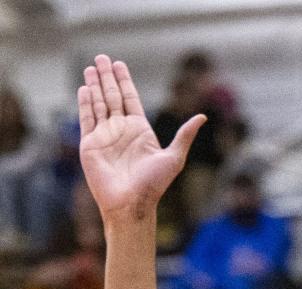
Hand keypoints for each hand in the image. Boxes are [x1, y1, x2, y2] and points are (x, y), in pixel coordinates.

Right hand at [79, 55, 205, 219]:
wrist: (130, 204)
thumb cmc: (153, 185)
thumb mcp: (174, 158)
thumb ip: (184, 136)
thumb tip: (202, 117)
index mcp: (140, 130)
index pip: (130, 99)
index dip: (125, 82)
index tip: (119, 64)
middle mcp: (122, 131)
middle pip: (113, 96)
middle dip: (107, 77)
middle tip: (102, 57)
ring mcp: (105, 136)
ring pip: (98, 104)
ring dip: (94, 85)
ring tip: (91, 67)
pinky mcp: (90, 144)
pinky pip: (87, 119)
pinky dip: (85, 103)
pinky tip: (85, 88)